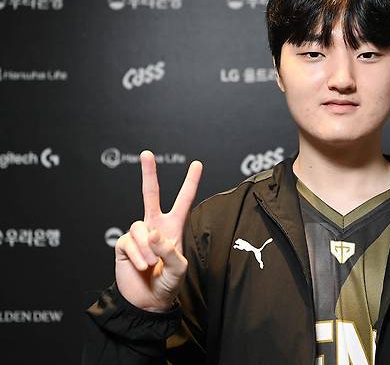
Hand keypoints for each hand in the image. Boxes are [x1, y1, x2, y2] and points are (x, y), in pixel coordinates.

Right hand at [114, 150, 202, 311]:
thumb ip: (169, 251)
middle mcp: (155, 227)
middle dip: (148, 174)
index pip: (184, 201)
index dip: (190, 183)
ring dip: (147, 247)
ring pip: (139, 226)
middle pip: (150, 195)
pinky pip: (129, 241)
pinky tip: (142, 266)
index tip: (197, 164)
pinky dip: (138, 255)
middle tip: (147, 154)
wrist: (147, 302)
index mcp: (173, 228)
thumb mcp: (178, 269)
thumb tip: (152, 233)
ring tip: (151, 264)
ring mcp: (138, 235)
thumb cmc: (167, 285)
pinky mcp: (124, 245)